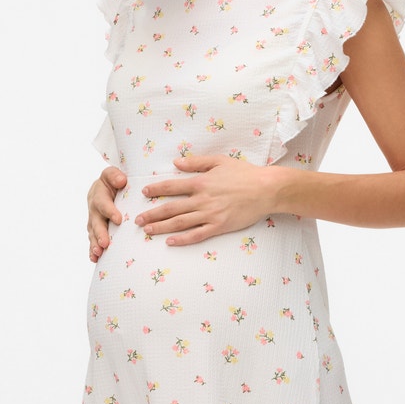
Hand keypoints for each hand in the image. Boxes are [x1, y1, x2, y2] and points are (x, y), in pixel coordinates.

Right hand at [87, 165, 127, 260]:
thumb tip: (121, 181)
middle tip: (104, 244)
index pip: (103, 202)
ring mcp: (93, 219)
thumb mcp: (114, 174)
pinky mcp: (95, 228)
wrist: (110, 185)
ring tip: (98, 254)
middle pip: (95, 221)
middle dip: (100, 233)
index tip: (118, 220)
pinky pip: (93, 239)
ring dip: (95, 244)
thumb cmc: (115, 179)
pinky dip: (92, 250)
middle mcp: (94, 208)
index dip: (109, 211)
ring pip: (92, 233)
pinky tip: (95, 259)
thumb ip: (115, 175)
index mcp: (98, 193)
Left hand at [136, 154, 288, 246]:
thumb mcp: (219, 161)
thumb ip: (196, 162)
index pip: (172, 186)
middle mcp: (202, 199)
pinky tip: (170, 242)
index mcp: (200, 182)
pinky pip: (197, 235)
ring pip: (180, 223)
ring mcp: (210, 214)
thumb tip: (176, 162)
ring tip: (148, 231)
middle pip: (171, 208)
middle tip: (138, 220)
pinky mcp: (219, 226)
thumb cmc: (245, 173)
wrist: (266, 189)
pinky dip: (182, 239)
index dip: (156, 189)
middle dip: (152, 214)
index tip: (144, 193)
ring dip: (161, 227)